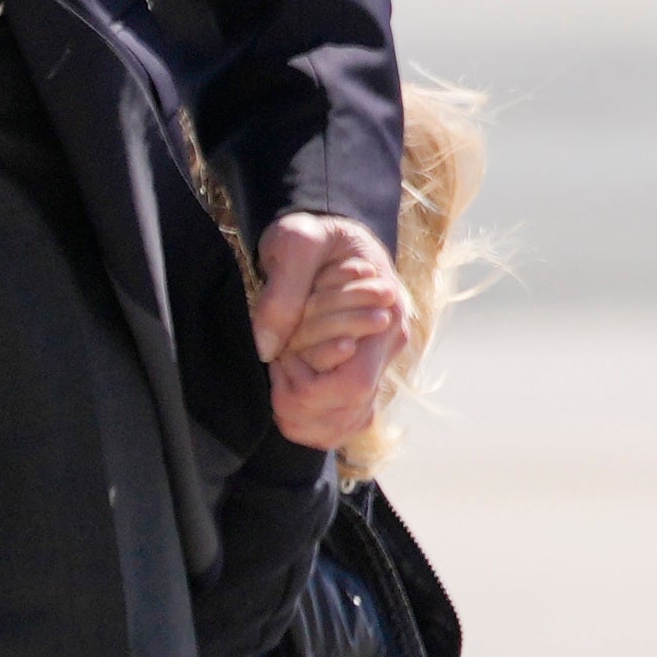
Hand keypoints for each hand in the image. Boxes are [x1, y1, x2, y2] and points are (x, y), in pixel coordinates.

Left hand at [254, 211, 407, 452]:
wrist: (328, 233)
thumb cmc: (314, 234)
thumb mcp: (296, 243)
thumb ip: (283, 294)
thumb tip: (268, 348)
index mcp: (384, 317)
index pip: (353, 384)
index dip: (307, 384)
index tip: (280, 355)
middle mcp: (389, 347)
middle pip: (348, 410)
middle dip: (300, 398)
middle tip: (278, 361)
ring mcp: (378, 362)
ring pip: (345, 424)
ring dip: (303, 413)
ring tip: (284, 371)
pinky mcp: (361, 372)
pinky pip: (342, 423)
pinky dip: (309, 420)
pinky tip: (289, 390)